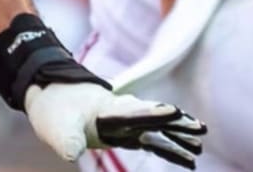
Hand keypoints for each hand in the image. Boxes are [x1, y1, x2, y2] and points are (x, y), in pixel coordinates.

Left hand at [24, 82, 205, 168]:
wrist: (52, 96)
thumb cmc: (54, 110)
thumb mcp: (56, 126)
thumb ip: (66, 139)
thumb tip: (72, 154)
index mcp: (106, 109)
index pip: (131, 112)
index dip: (151, 113)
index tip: (172, 111)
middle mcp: (121, 113)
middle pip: (152, 117)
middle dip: (175, 123)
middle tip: (200, 127)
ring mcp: (126, 122)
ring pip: (157, 128)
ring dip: (178, 134)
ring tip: (201, 141)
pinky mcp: (126, 131)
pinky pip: (153, 139)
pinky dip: (170, 145)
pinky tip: (188, 156)